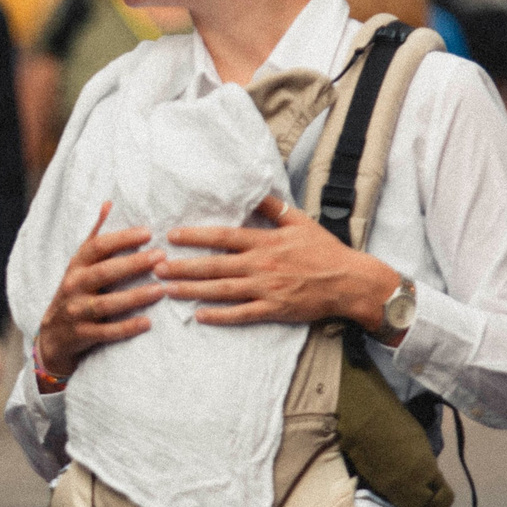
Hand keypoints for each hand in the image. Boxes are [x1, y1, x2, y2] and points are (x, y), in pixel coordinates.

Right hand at [36, 203, 165, 382]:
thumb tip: (109, 204)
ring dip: (134, 296)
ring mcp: (76, 312)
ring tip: (160, 289)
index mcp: (76, 266)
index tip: (148, 232)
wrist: (54, 336)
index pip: (97, 247)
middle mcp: (73, 286)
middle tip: (161, 257)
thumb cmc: (75, 293)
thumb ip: (95, 236)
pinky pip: (106, 332)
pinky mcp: (81, 335)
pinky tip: (147, 323)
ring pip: (106, 303)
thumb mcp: (79, 265)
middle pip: (104, 272)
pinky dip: (126, 328)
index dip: (122, 239)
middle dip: (133, 264)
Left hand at [160, 196, 403, 330]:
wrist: (349, 281)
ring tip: (167, 288)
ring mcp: (266, 289)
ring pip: (222, 289)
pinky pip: (241, 314)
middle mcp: (262, 264)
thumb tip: (252, 190)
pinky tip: (198, 314)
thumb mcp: (299, 221)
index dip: (195, 236)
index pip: (223, 236)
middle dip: (183, 266)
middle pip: (215, 264)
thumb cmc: (325, 250)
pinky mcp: (274, 309)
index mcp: (265, 241)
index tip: (172, 236)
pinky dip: (219, 315)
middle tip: (156, 267)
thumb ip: (272, 208)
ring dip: (192, 289)